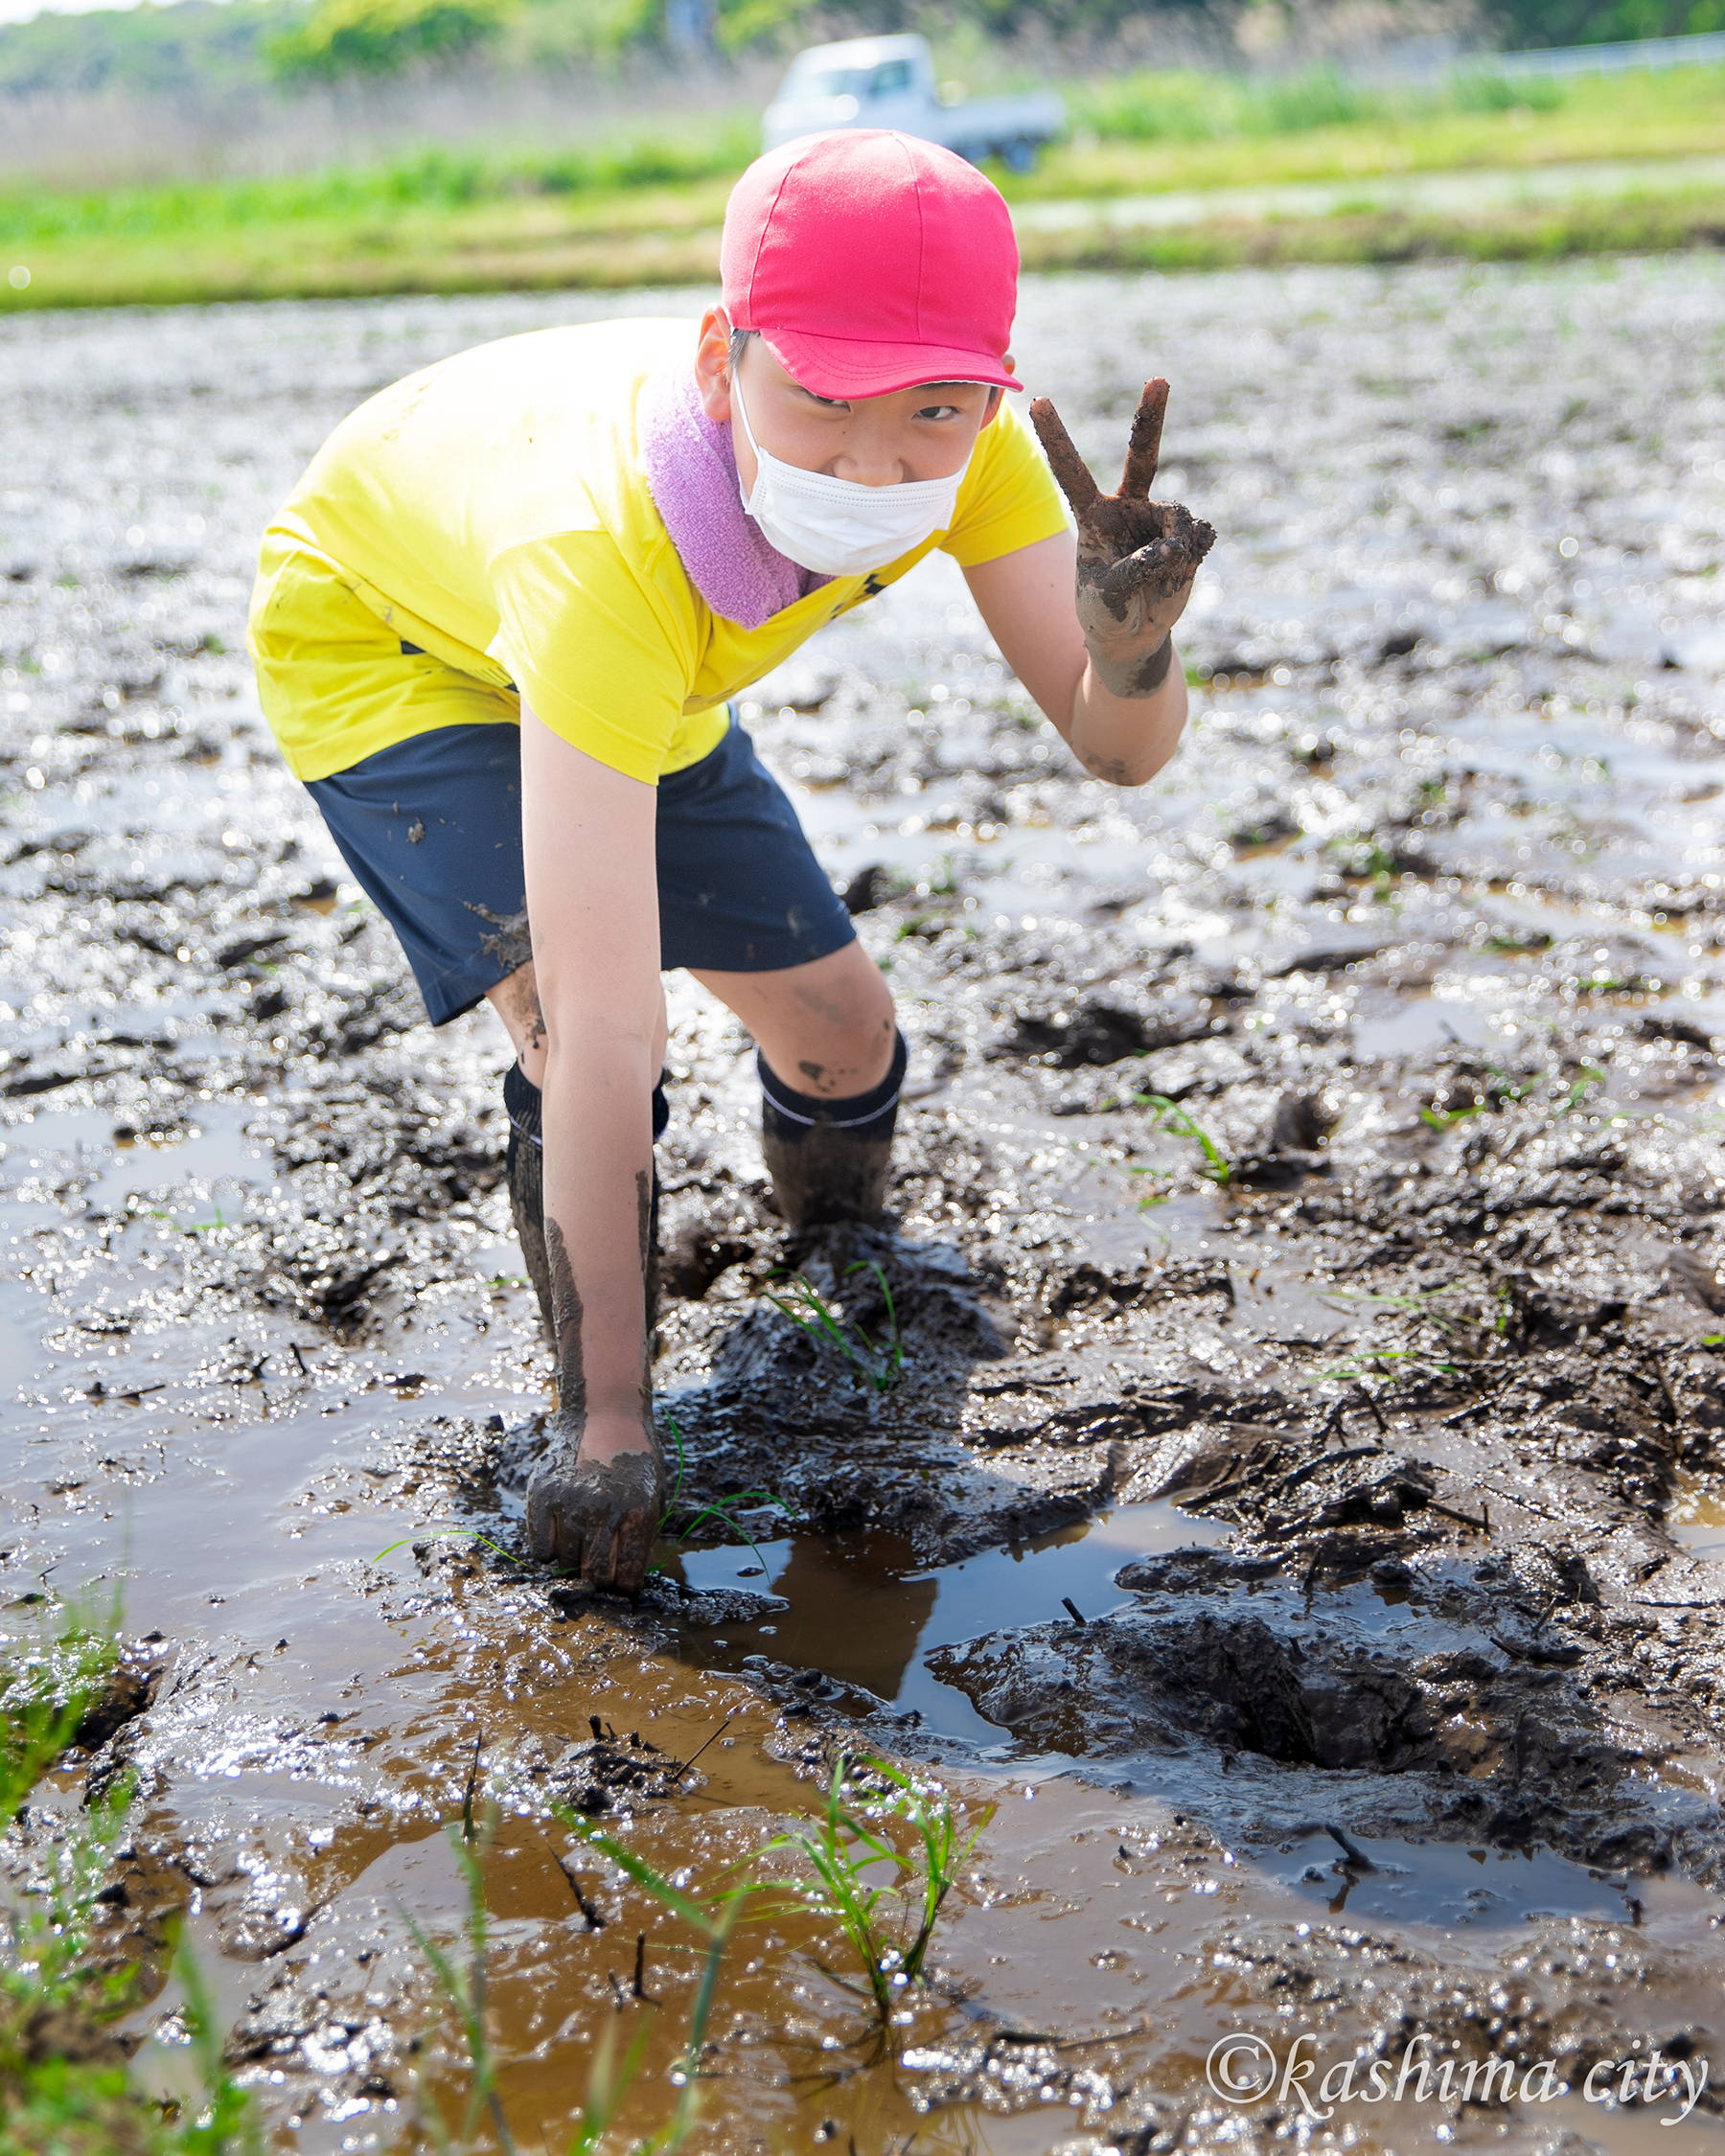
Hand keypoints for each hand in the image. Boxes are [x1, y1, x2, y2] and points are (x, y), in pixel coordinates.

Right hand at [527, 1415, 666, 1595]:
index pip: (629, 1575)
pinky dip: (550, 1551)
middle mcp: (603, 1508)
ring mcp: (570, 1501)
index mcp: (637, 1512)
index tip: (621, 1585)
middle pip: (595, 1575)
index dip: (625, 1587)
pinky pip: (541, 1550)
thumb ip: (640, 1538)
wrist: (607, 1416)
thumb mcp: (654, 1497)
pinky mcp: (542, 1495)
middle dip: (599, 1580)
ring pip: (566, 1564)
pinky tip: (561, 1534)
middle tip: (599, 1569)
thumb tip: (623, 1583)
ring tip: (582, 1539)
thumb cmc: (634, 1464)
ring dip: (574, 1561)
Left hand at [1030, 379, 1215, 698]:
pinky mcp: (1187, 538)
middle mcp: (1128, 508)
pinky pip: (1195, 541)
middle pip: (1144, 454)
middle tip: (1159, 380)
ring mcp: (1160, 520)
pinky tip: (1175, 579)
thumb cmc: (1105, 612)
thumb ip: (1132, 571)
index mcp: (1093, 514)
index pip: (1072, 470)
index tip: (1037, 400)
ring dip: (1170, 556)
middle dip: (1152, 416)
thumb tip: (1169, 548)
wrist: (1132, 637)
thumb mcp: (1105, 596)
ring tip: (1159, 581)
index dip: (1057, 437)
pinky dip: (1186, 565)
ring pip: (1177, 519)